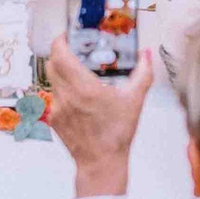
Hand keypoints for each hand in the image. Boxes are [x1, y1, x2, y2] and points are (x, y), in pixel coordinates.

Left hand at [44, 41, 152, 192]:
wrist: (101, 162)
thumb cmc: (117, 134)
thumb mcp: (135, 101)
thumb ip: (143, 73)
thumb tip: (147, 54)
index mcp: (84, 87)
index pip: (60, 54)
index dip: (61, 41)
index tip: (68, 36)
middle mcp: (66, 95)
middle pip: (52, 63)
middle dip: (60, 53)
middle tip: (73, 49)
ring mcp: (57, 107)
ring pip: (52, 79)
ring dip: (61, 71)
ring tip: (77, 71)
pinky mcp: (53, 118)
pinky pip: (54, 96)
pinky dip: (62, 90)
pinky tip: (78, 96)